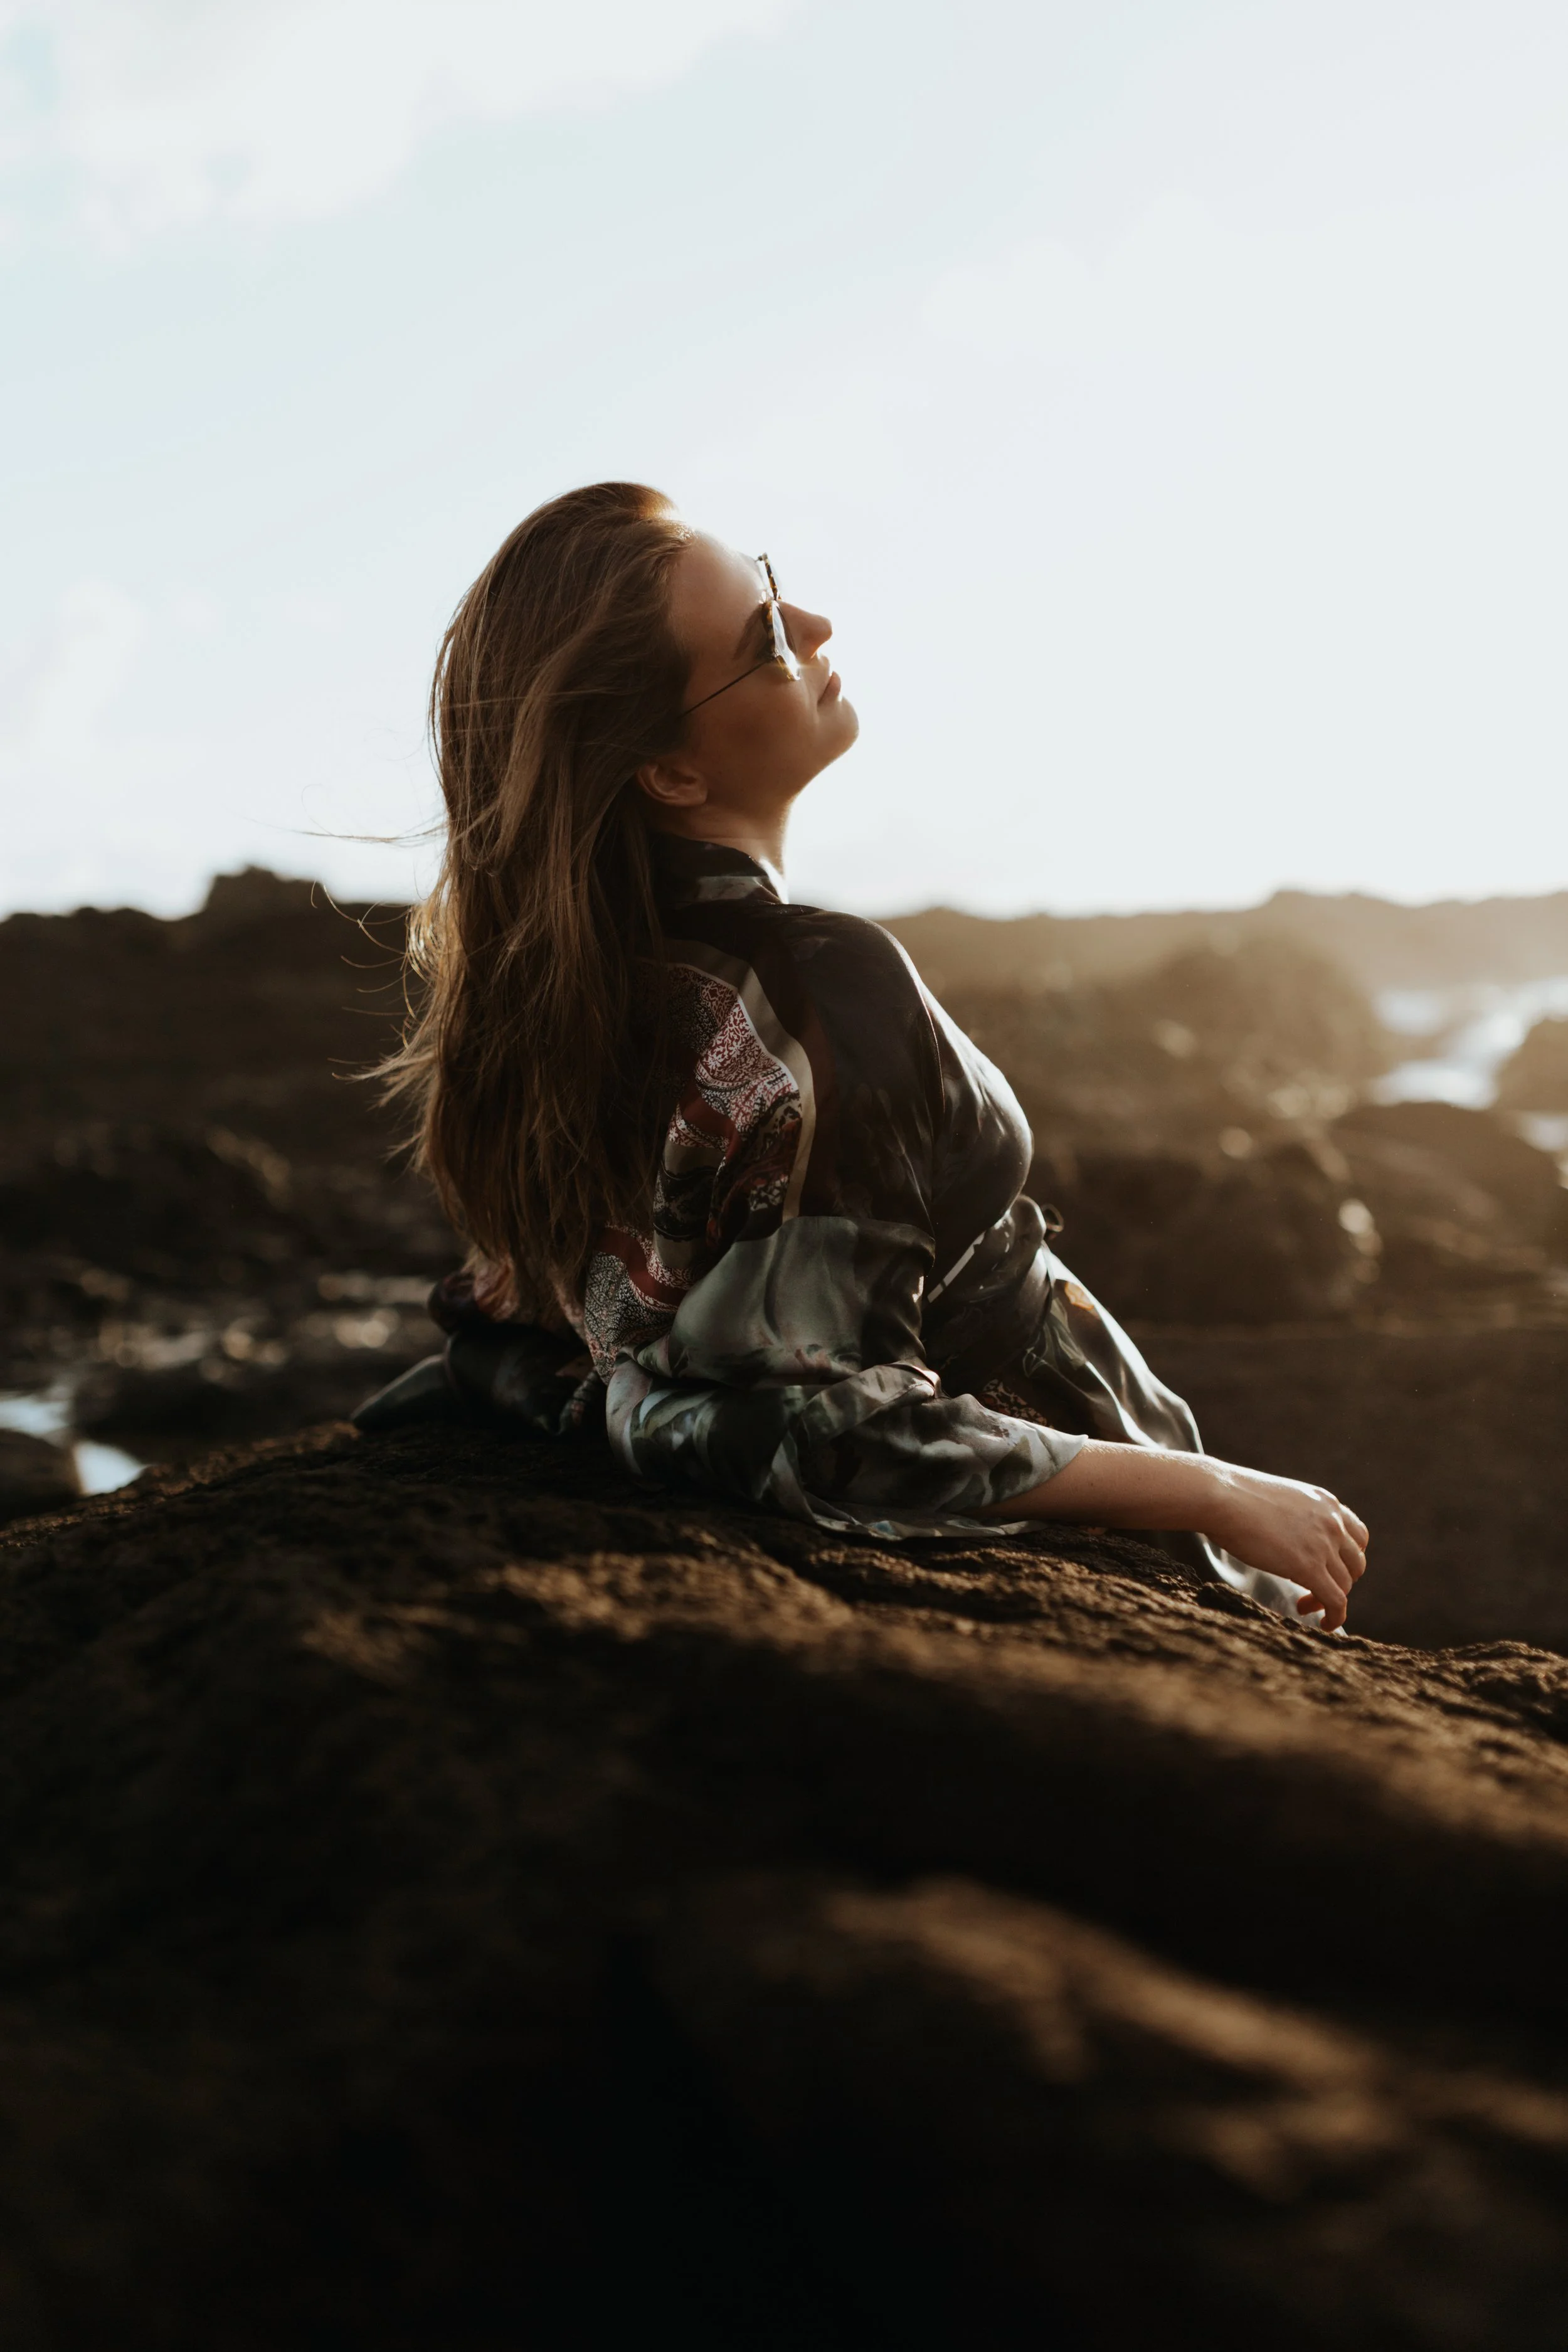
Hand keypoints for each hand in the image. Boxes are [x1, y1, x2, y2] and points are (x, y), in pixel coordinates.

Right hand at [1202, 1463, 1367, 1629]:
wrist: (1221, 1497)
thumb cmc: (1234, 1497)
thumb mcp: (1279, 1500)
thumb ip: (1295, 1517)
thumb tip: (1286, 1534)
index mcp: (1325, 1503)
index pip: (1357, 1536)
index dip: (1347, 1558)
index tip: (1329, 1569)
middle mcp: (1332, 1522)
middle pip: (1355, 1563)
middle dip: (1339, 1580)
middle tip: (1314, 1590)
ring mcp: (1323, 1545)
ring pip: (1345, 1585)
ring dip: (1330, 1600)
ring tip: (1305, 1605)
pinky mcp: (1309, 1567)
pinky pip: (1336, 1601)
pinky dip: (1335, 1617)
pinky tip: (1324, 1625)